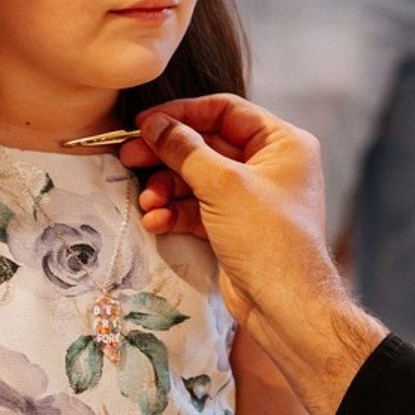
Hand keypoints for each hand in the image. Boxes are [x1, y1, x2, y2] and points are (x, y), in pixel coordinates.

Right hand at [121, 95, 331, 327]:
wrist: (283, 304)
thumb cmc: (269, 239)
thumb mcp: (222, 184)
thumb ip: (184, 149)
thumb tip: (155, 124)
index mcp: (282, 143)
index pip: (226, 110)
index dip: (183, 113)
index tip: (146, 121)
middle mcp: (270, 165)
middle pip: (206, 145)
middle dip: (166, 155)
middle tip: (130, 155)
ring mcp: (252, 197)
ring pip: (197, 179)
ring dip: (167, 188)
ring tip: (148, 201)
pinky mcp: (236, 225)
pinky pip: (198, 207)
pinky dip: (176, 212)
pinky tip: (156, 221)